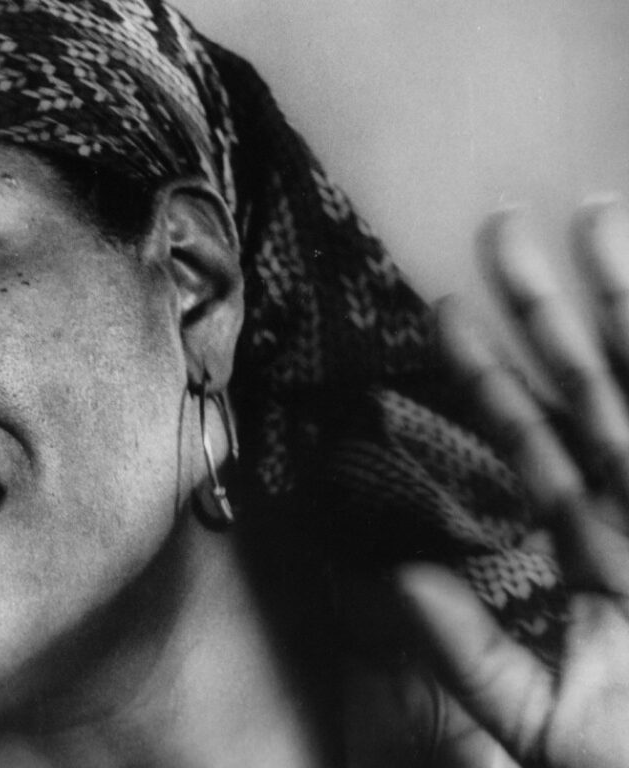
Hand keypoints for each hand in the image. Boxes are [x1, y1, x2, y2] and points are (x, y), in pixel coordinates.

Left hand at [398, 199, 628, 767]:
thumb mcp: (543, 717)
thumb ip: (472, 652)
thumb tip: (400, 579)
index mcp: (590, 541)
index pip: (527, 437)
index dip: (486, 373)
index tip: (443, 308)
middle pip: (586, 384)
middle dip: (548, 307)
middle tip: (501, 225)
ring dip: (626, 300)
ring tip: (595, 215)